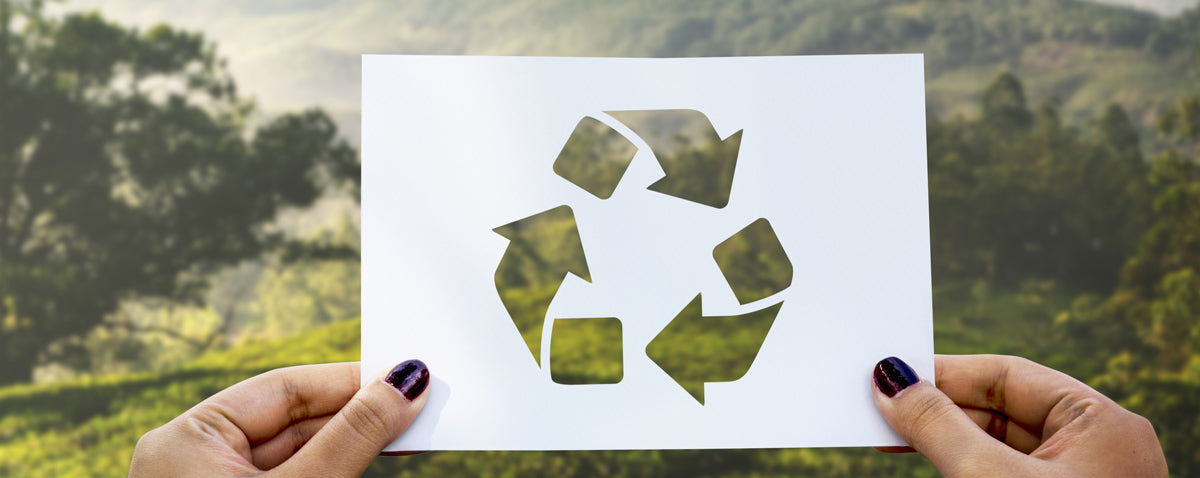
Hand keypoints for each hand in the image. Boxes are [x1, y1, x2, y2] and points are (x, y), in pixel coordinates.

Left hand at [130, 360, 429, 476]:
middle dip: (358, 414)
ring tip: (408, 429)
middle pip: (293, 420)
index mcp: (185, 439)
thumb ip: (353, 437)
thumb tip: (407, 381)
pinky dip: (334, 468)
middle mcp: (192, 459)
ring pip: (297, 454)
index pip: (283, 388)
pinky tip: (375, 455)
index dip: (350, 381)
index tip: (406, 375)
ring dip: (353, 443)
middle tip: (419, 401)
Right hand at [872, 354, 1166, 476]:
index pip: (1006, 376)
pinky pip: (999, 476)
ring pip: (994, 447)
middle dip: (936, 410)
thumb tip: (891, 380)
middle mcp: (1095, 449)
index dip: (943, 374)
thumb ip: (936, 426)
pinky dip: (959, 468)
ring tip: (887, 439)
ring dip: (940, 441)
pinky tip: (921, 463)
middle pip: (997, 410)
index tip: (887, 375)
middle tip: (877, 410)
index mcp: (1101, 423)